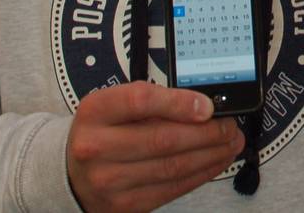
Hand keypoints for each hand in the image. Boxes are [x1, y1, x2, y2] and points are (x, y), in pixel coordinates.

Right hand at [65, 81, 243, 212]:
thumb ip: (154, 101)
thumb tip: (204, 106)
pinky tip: (214, 162)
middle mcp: (96, 147)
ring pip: (172, 167)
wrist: (73, 173)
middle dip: (206, 133)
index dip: (180, 103)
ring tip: (230, 143)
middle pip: (162, 139)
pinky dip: (199, 174)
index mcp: (95, 111)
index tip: (209, 106)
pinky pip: (171, 189)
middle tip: (230, 126)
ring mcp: (109, 180)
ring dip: (210, 155)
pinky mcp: (124, 204)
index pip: (140, 101)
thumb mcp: (115, 105)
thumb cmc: (103, 131)